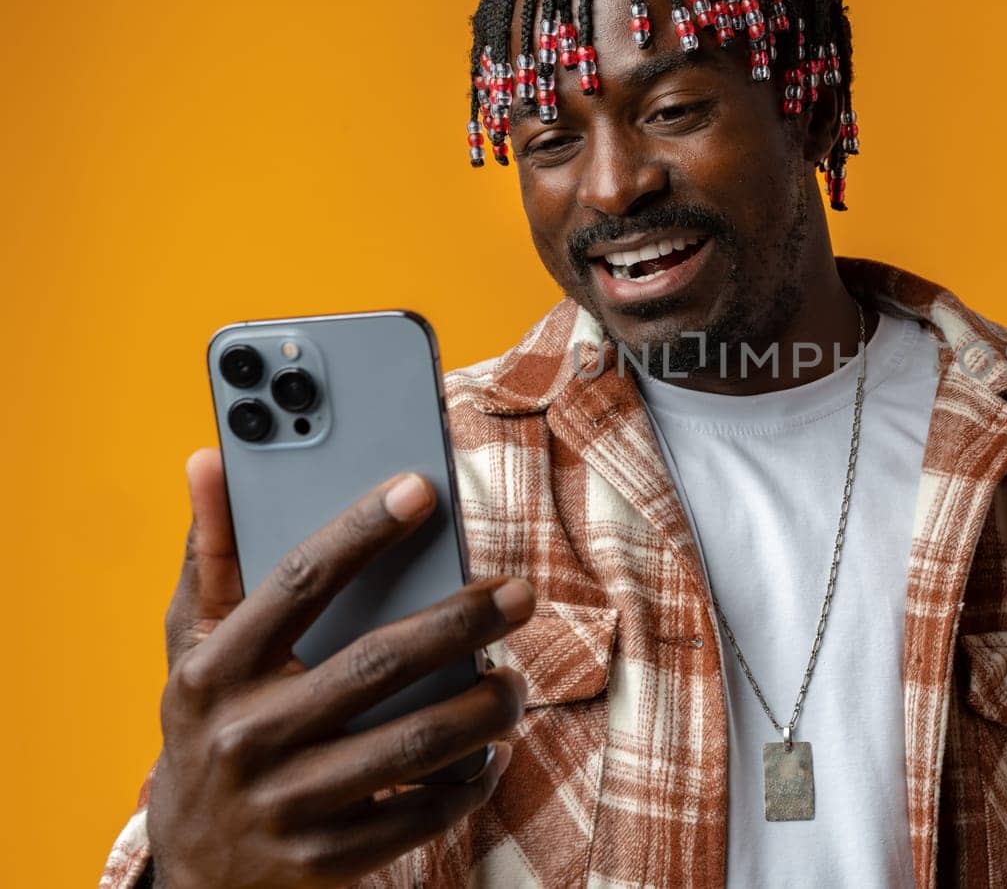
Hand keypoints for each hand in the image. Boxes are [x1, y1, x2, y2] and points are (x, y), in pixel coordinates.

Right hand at [147, 448, 533, 888]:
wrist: (196, 871)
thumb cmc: (209, 729)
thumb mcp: (190, 648)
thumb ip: (210, 556)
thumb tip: (209, 456)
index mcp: (211, 672)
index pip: (299, 582)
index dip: (362, 530)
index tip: (422, 489)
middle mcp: (244, 738)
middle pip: (378, 662)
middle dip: (463, 622)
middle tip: (520, 593)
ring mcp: (286, 804)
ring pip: (414, 743)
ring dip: (484, 706)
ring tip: (516, 681)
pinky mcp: (325, 860)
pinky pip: (421, 813)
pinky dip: (470, 779)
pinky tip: (493, 751)